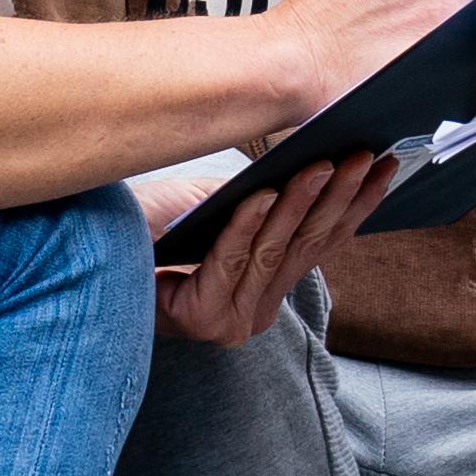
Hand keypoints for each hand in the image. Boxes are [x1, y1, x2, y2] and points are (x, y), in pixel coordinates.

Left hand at [151, 154, 395, 348]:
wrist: (88, 253)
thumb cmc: (150, 229)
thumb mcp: (219, 207)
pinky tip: (264, 192)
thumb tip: (316, 162)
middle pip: (307, 245)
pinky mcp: (202, 316)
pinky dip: (249, 223)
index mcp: (267, 289)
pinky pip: (232, 258)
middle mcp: (255, 311)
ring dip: (301, 202)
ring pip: (275, 250)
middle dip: (339, 196)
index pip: (323, 242)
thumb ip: (262, 200)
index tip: (386, 165)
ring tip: (322, 164)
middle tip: (363, 155)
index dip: (356, 204)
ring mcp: (232, 319)